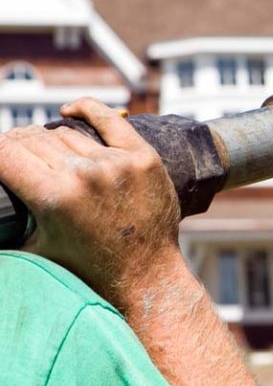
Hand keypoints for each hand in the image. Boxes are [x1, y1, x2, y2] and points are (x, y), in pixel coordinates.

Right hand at [0, 98, 182, 309]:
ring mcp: (117, 163)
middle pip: (34, 139)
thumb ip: (9, 223)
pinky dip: (87, 109)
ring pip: (66, 132)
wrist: (145, 275)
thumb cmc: (87, 268)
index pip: (5, 152)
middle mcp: (86, 174)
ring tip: (47, 155)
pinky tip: (71, 110)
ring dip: (50, 140)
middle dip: (18, 146)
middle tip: (19, 159)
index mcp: (54, 196)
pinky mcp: (144, 158)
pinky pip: (110, 120)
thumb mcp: (34, 246)